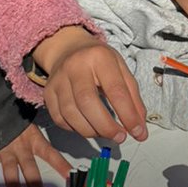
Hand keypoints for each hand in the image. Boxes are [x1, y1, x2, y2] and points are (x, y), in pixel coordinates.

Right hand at [0, 123, 71, 186]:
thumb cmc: (16, 121)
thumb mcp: (32, 129)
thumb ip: (40, 144)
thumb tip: (58, 161)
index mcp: (34, 139)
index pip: (50, 154)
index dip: (61, 165)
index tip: (71, 176)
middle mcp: (21, 146)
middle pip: (29, 166)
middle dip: (35, 184)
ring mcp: (5, 148)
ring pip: (10, 168)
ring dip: (13, 185)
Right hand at [35, 27, 146, 142]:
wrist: (68, 49)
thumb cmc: (98, 62)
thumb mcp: (121, 71)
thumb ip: (133, 100)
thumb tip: (140, 131)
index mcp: (100, 57)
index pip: (115, 90)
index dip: (128, 115)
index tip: (137, 132)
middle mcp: (75, 66)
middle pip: (88, 102)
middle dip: (106, 126)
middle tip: (119, 137)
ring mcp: (58, 79)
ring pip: (71, 114)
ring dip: (91, 131)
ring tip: (105, 133)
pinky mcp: (48, 92)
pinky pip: (59, 119)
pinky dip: (75, 129)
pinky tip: (87, 126)